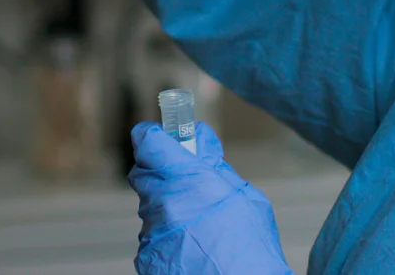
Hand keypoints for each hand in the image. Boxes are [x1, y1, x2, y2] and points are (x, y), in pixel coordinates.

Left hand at [128, 121, 292, 274]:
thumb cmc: (250, 250)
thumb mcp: (246, 199)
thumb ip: (217, 169)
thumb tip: (201, 145)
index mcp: (187, 182)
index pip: (148, 142)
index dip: (153, 136)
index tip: (162, 137)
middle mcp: (162, 205)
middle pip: (144, 173)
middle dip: (162, 172)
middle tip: (186, 180)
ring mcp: (151, 232)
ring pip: (150, 205)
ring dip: (168, 206)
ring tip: (198, 224)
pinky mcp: (146, 257)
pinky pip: (152, 234)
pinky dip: (167, 234)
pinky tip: (191, 245)